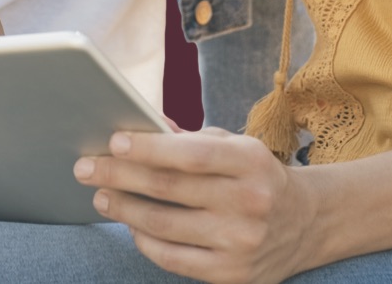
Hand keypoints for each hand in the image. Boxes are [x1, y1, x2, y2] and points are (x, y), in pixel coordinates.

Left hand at [74, 128, 314, 283]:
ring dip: (124, 209)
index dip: (149, 148)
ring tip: (101, 196)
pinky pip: (173, 258)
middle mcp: (248, 202)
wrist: (305, 223)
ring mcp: (240, 242)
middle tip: (86, 168)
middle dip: (119, 176)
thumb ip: (191, 137)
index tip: (113, 141)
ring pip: (165, 225)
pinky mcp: (231, 274)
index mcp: (251, 161)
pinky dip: (145, 240)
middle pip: (169, 189)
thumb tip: (142, 122)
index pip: (191, 154)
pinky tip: (131, 224)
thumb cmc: (257, 175)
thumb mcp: (236, 146)